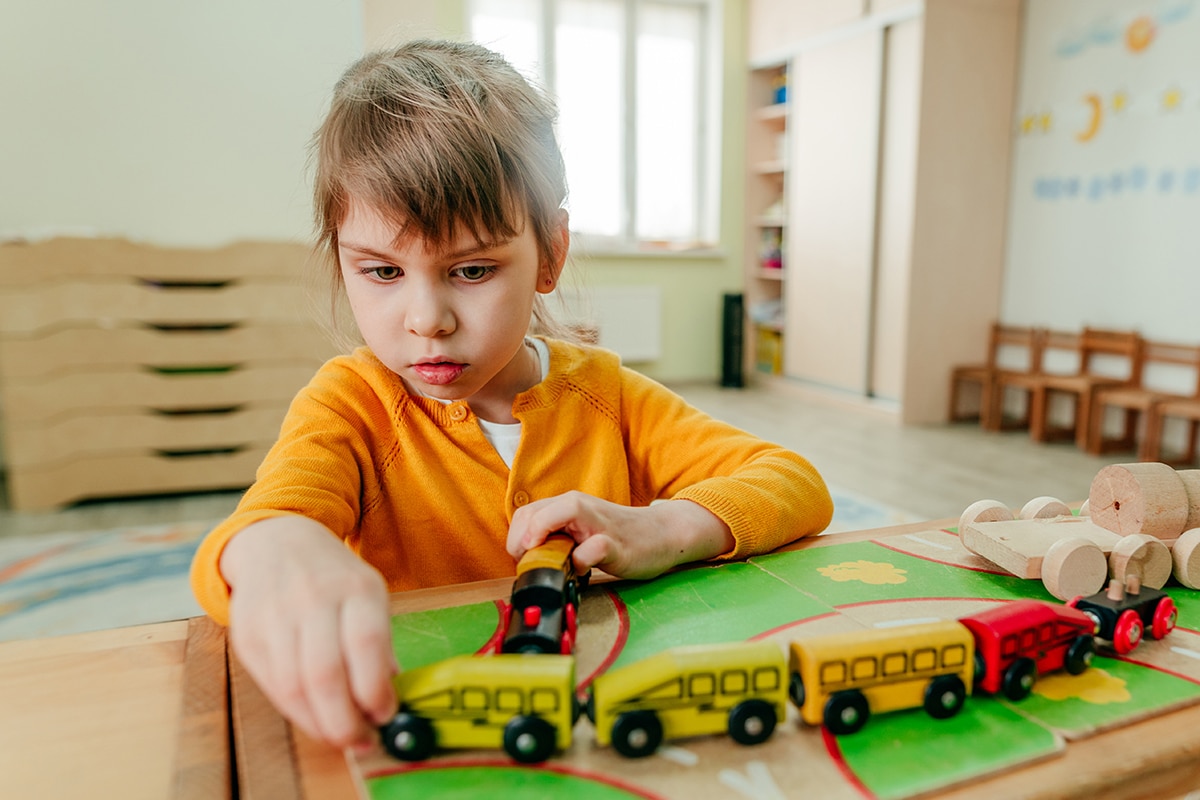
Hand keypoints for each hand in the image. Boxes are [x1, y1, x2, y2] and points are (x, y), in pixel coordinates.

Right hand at [220, 515, 397, 748]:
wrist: (276, 543)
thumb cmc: (333, 578)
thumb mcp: (369, 595)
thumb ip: (379, 644)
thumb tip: (391, 693)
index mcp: (356, 587)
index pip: (367, 642)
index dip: (374, 689)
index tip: (385, 716)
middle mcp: (314, 598)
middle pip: (325, 673)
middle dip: (343, 720)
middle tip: (360, 741)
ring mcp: (276, 616)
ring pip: (293, 685)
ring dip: (318, 722)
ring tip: (340, 736)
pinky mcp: (248, 633)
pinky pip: (270, 684)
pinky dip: (294, 711)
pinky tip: (313, 718)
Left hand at [507, 492, 734, 579]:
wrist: (662, 534)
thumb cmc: (618, 536)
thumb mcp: (581, 532)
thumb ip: (557, 536)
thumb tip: (527, 558)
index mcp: (568, 505)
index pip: (525, 513)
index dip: (515, 537)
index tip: (521, 559)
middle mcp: (580, 507)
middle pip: (534, 513)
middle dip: (521, 541)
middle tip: (530, 563)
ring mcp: (598, 524)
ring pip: (562, 512)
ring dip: (543, 538)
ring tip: (545, 561)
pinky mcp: (617, 544)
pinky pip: (593, 547)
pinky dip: (581, 560)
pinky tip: (581, 570)